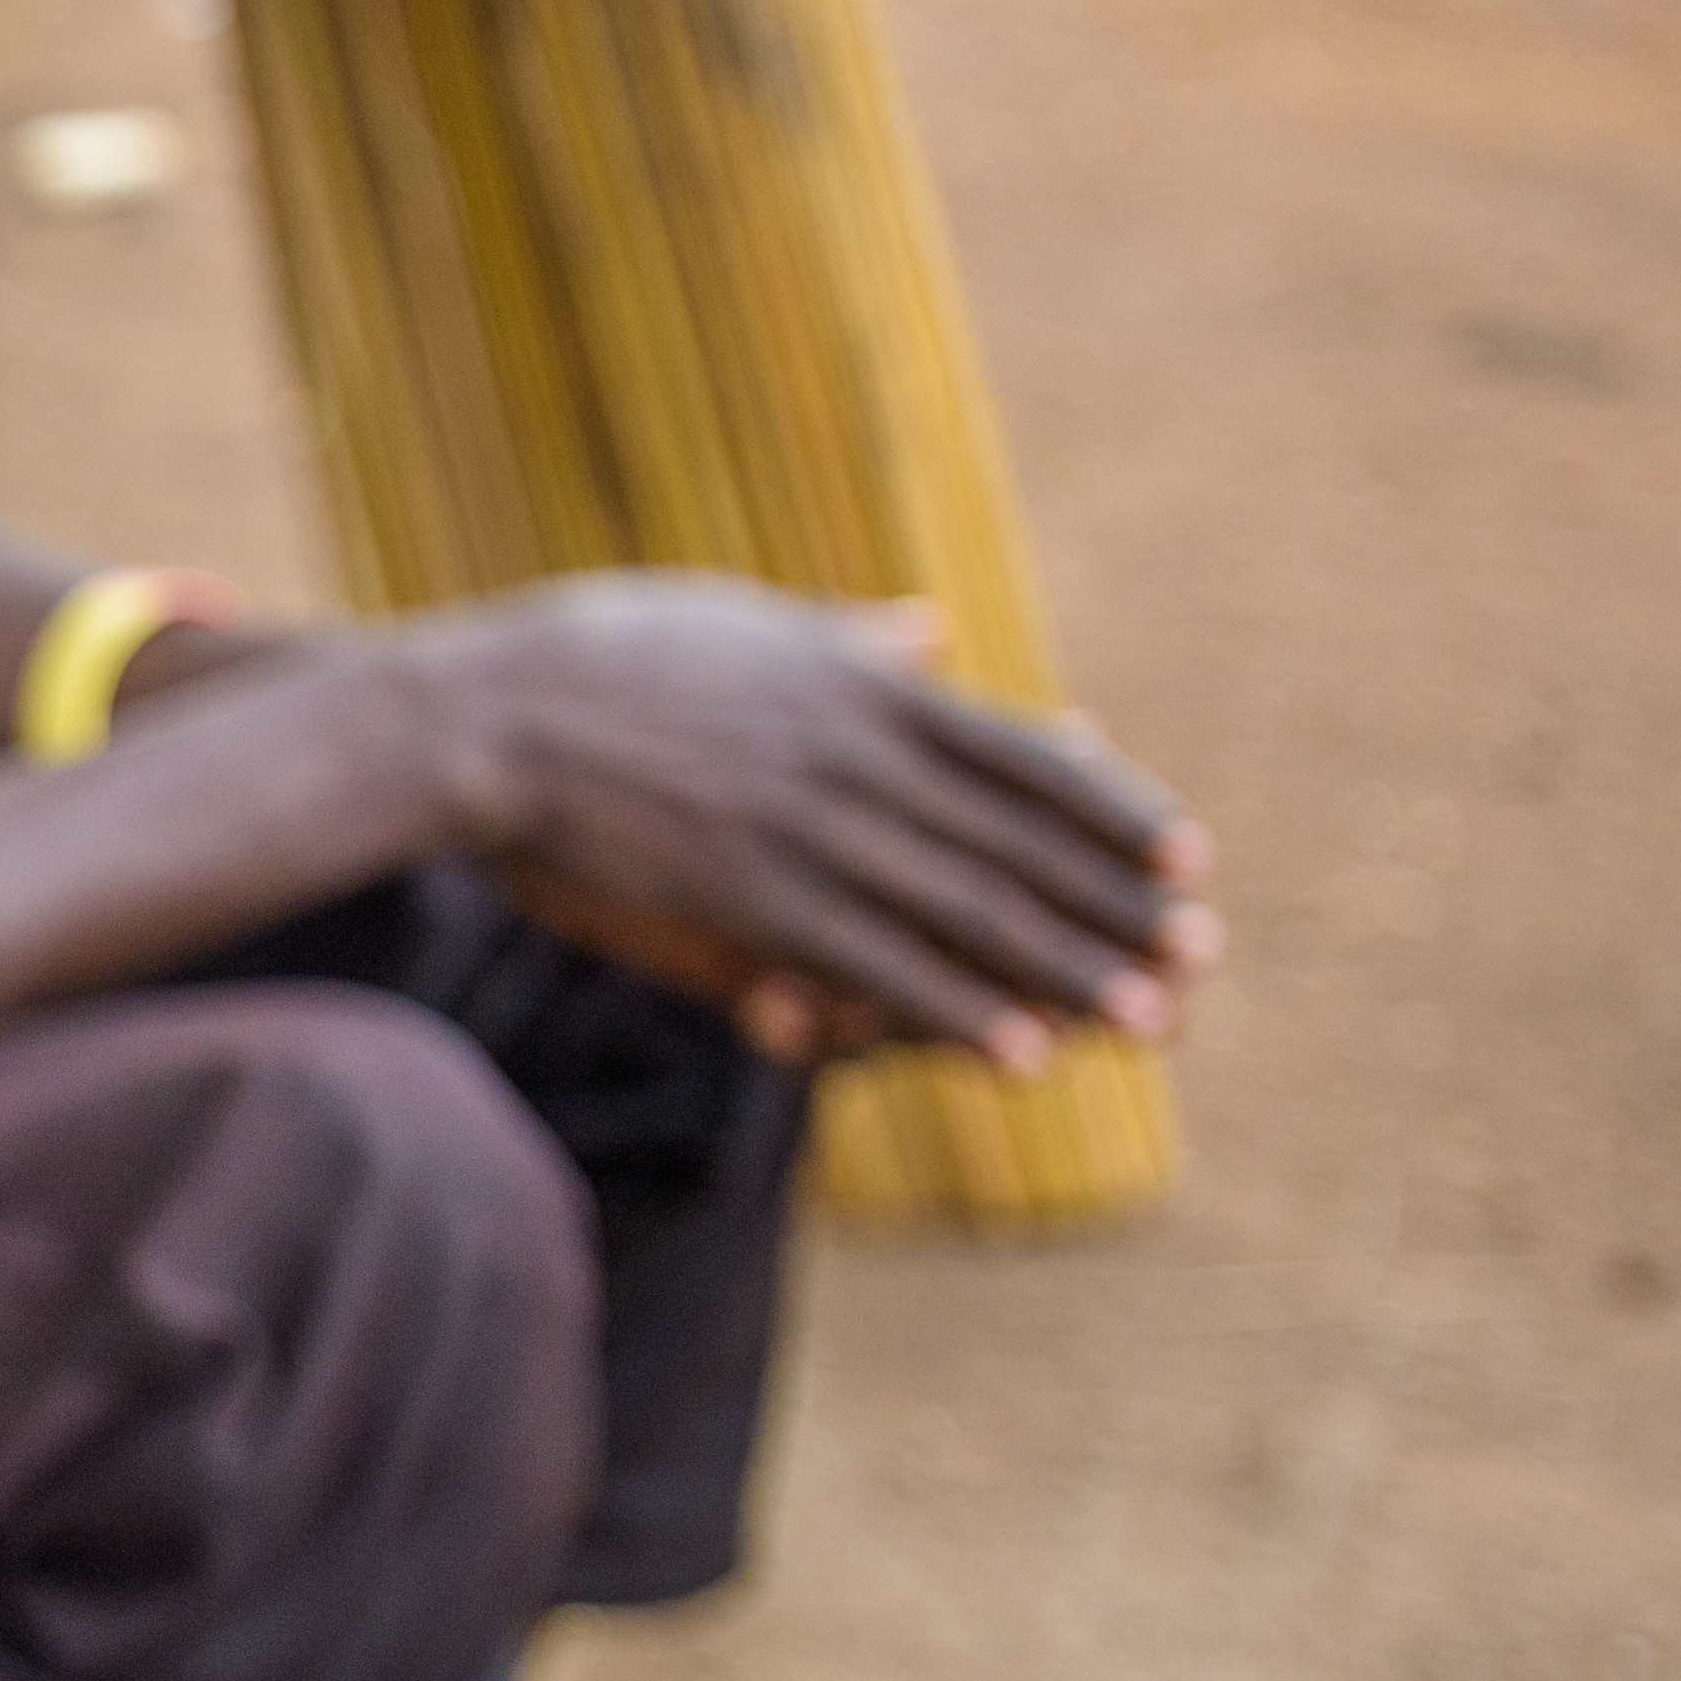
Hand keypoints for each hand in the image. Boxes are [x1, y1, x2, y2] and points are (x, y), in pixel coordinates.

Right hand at [407, 581, 1213, 1070]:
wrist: (477, 716)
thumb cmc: (592, 659)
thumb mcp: (741, 625)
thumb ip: (845, 641)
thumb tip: (929, 626)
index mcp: (859, 687)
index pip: (1020, 754)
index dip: (1112, 809)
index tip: (1189, 853)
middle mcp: (855, 758)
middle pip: (1017, 843)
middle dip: (1116, 907)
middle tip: (1204, 958)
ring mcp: (805, 830)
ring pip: (968, 912)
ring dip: (1069, 971)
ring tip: (1150, 1022)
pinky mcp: (747, 899)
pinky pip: (877, 965)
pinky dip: (957, 1011)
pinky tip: (1021, 1055)